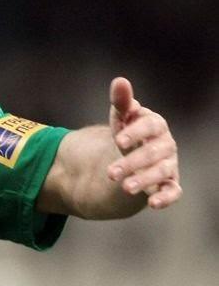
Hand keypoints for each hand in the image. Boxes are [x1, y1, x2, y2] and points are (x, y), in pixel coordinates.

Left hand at [106, 77, 180, 208]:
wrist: (132, 155)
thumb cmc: (128, 132)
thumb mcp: (121, 118)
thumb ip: (121, 102)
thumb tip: (120, 81)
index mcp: (155, 124)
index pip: (150, 125)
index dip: (135, 132)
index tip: (118, 139)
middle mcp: (166, 144)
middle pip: (154, 152)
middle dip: (133, 162)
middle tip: (111, 173)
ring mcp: (169, 164)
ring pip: (162, 172)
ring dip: (144, 180)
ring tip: (125, 188)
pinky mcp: (169, 183)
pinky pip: (174, 191)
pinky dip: (166, 197)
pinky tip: (153, 204)